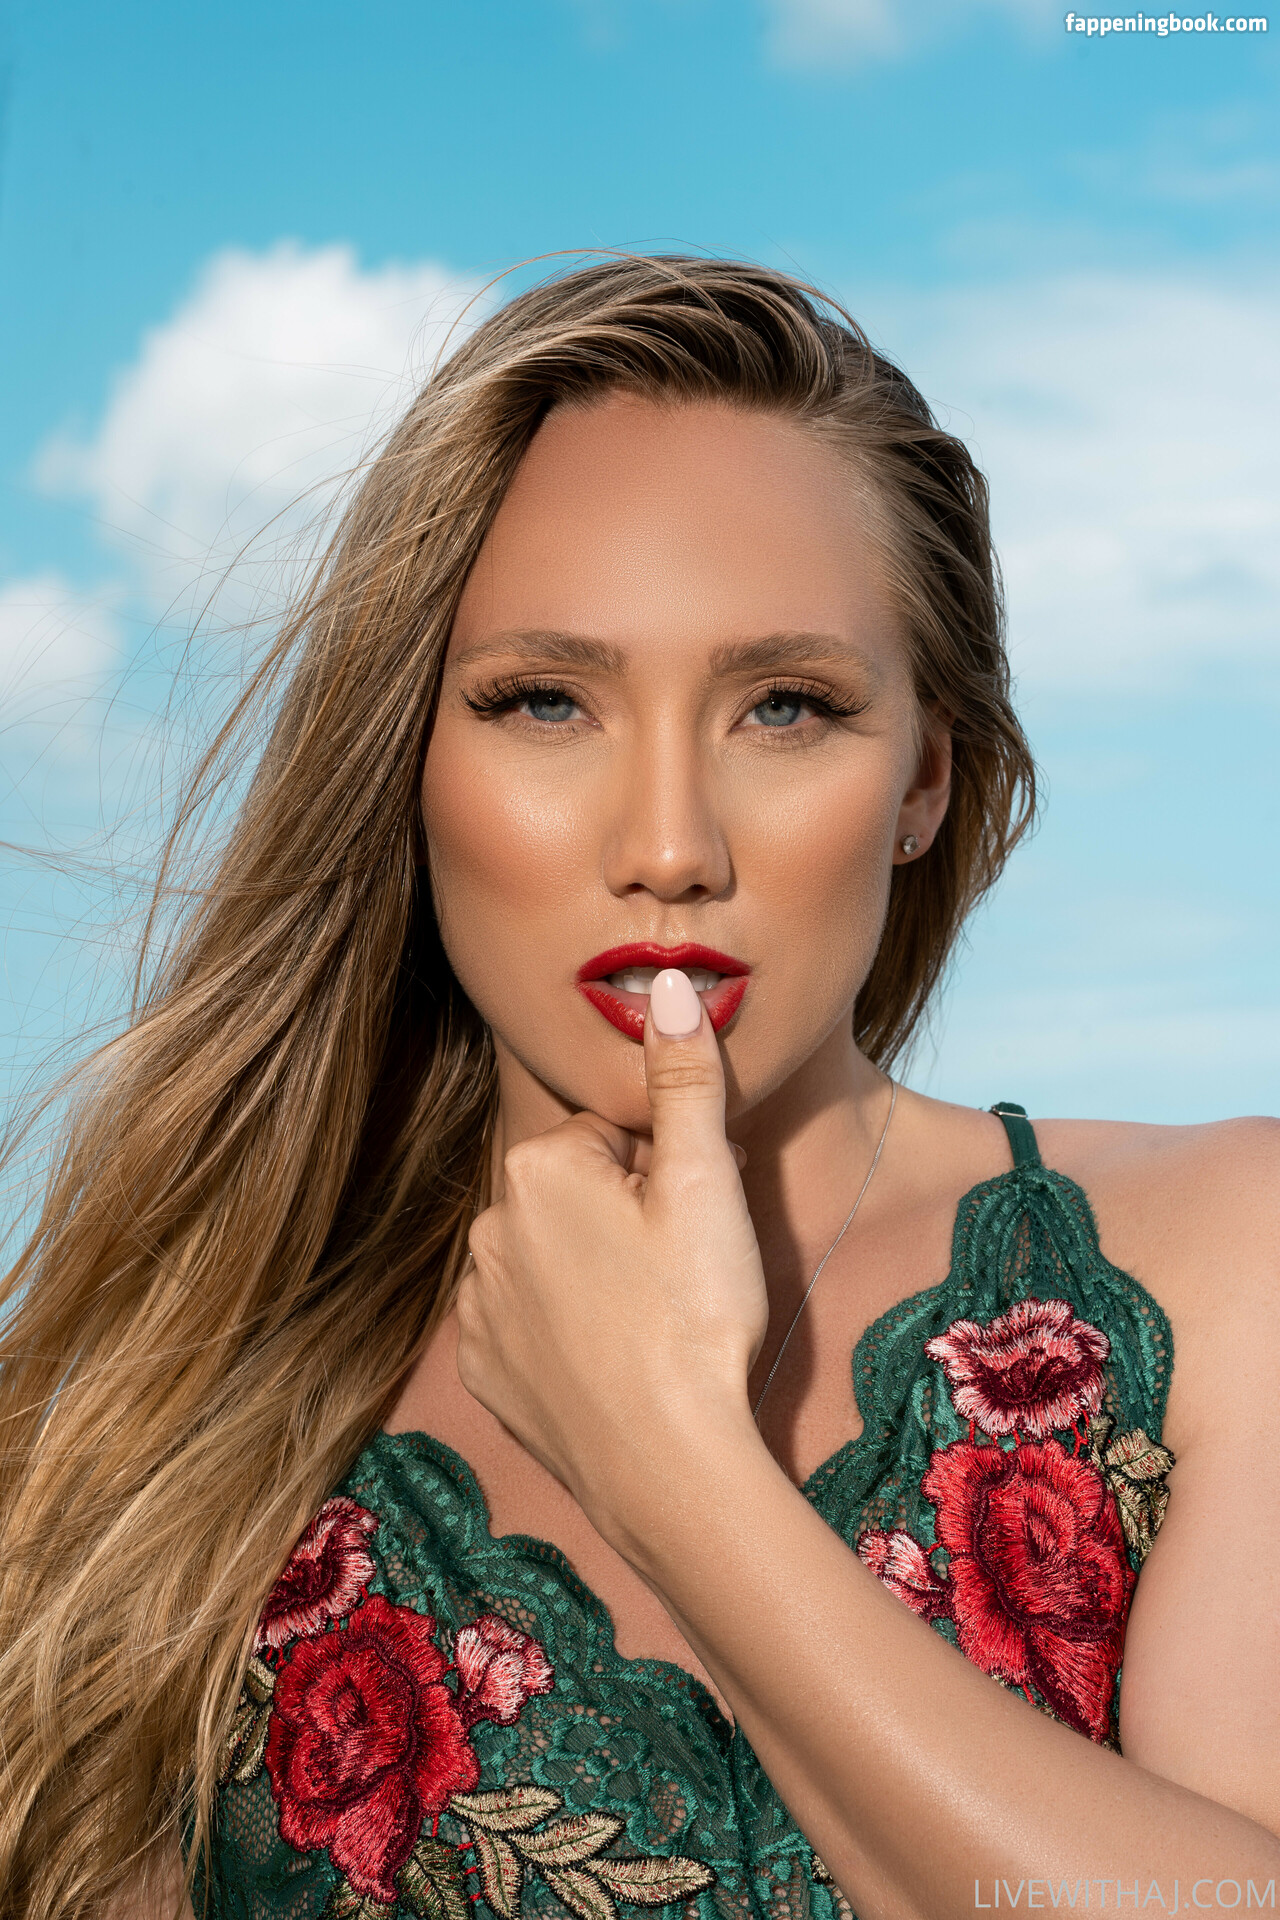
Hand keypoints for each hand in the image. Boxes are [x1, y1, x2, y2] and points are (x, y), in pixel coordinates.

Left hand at [455, 969, 770, 1540]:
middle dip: (628, 1216)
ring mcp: (477, 1303)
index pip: (614, 1138)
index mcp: (538, 1166)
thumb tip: (662, 980)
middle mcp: (488, 1225)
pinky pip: (527, 1321)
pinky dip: (565, 1332)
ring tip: (650, 1323)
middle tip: (683, 1274)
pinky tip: (611, 1361)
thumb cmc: (695, 1315)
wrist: (666, 1466)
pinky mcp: (481, 1367)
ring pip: (552, 1256)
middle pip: (579, 1193)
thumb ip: (683, 1076)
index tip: (697, 1222)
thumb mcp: (707, 1182)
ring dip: (595, 1272)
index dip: (668, 1174)